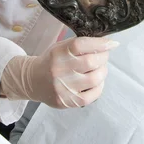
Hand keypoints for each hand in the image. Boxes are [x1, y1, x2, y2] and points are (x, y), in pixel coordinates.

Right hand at [1, 37, 118, 108]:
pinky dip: (99, 87)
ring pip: (94, 79)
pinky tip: (96, 82)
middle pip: (91, 62)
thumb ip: (80, 44)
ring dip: (103, 71)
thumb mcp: (60, 47)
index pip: (81, 45)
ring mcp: (63, 87)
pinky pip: (92, 95)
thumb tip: (106, 42)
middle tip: (104, 56)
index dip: (100, 43)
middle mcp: (59, 70)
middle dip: (103, 57)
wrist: (32, 81)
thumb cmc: (52, 61)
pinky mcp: (67, 101)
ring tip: (100, 69)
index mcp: (58, 53)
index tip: (111, 43)